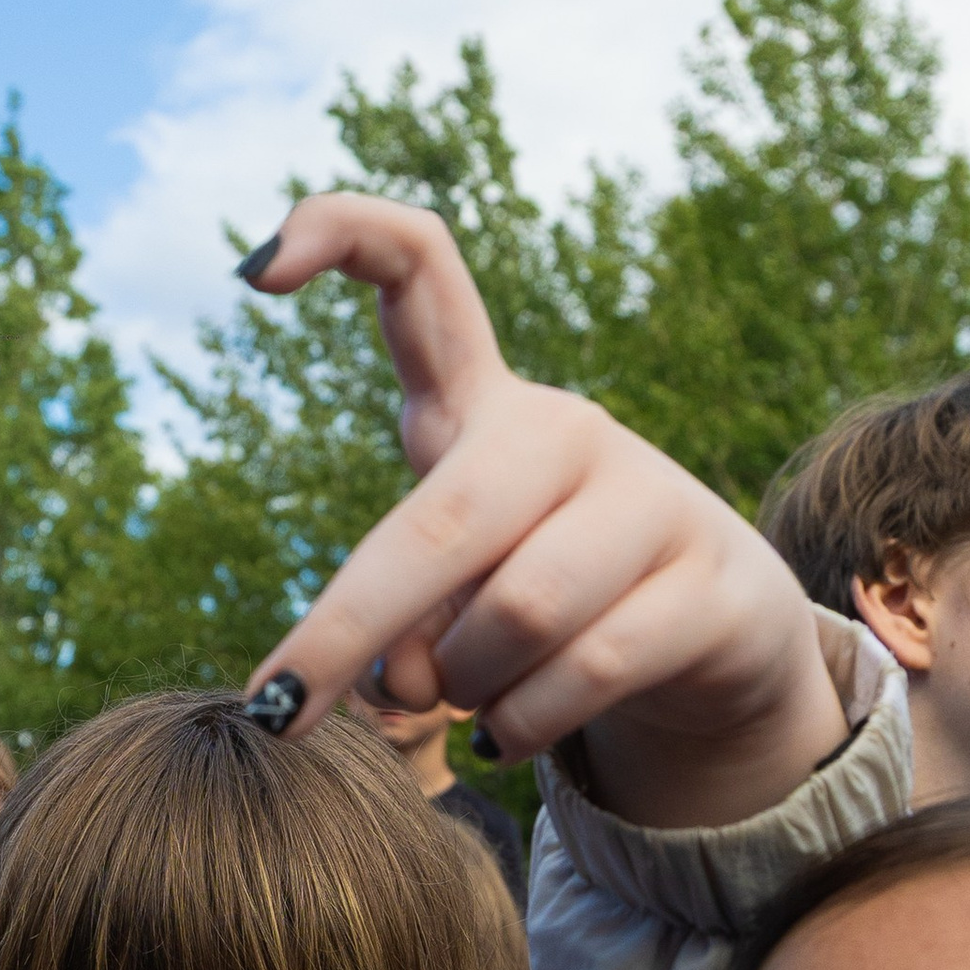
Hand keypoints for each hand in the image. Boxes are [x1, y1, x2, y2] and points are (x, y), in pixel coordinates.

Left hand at [239, 199, 844, 827]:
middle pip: (437, 523)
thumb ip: (398, 628)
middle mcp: (566, 431)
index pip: (422, 271)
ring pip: (516, 614)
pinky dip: (523, 724)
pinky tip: (508, 733)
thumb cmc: (542, 606)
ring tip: (469, 699)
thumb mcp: (446, 604)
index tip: (254, 272)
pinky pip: (586, 671)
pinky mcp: (714, 583)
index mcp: (486, 408)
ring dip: (465, 686)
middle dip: (344, 629)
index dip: (341, 237)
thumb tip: (393, 682)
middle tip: (280, 710)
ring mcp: (651, 499)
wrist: (713, 639)